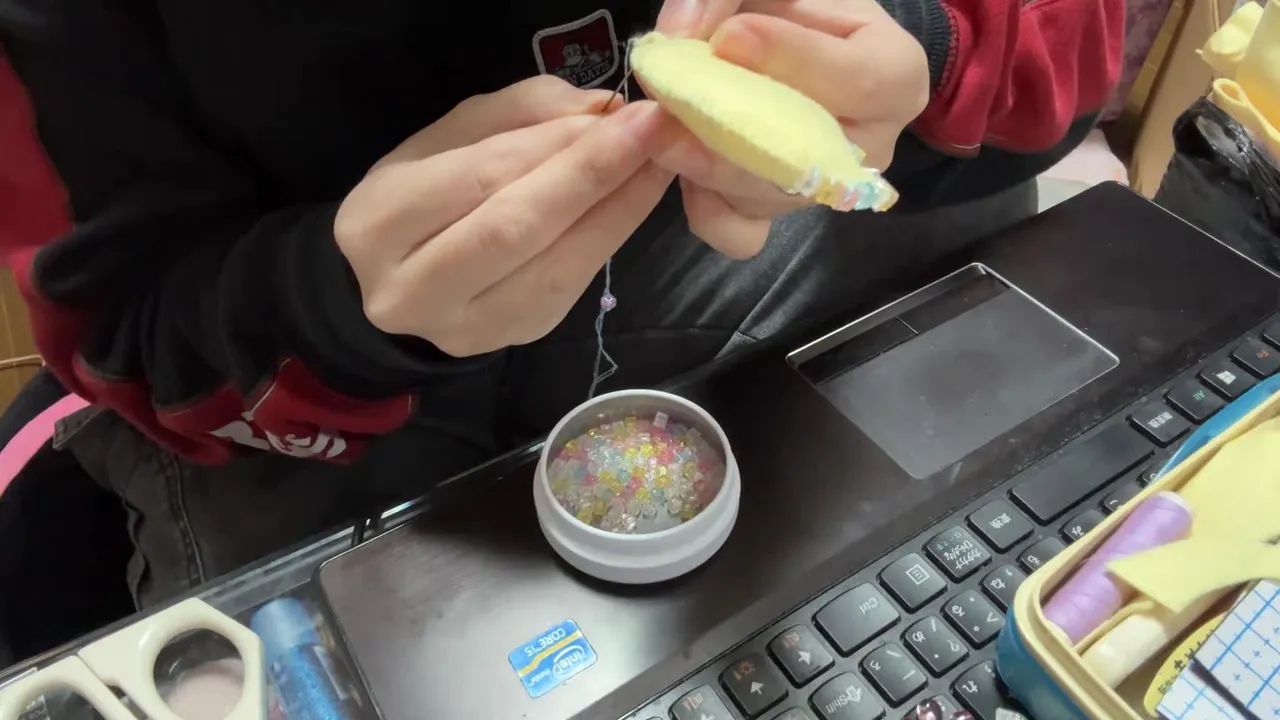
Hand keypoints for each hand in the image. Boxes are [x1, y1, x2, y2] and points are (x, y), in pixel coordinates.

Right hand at [335, 76, 675, 356]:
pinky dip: (609, 238)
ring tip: (658, 162)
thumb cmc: (418, 197)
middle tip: (653, 131)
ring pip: (553, 268)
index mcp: (380, 223)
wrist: (394, 282)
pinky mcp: (513, 339)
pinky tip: (636, 199)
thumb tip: (599, 109)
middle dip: (593, 174)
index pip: (479, 178)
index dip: (554, 145)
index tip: (620, 109)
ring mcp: (465, 328)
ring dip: (616, 210)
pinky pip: (570, 287)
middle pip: (516, 228)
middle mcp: (414, 289)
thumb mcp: (446, 137)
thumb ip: (517, 114)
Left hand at [653, 0, 929, 257]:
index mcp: (895, 77)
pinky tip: (681, 168)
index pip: (853, 80)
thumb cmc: (803, 14)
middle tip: (671, 104)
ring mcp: (821, 192)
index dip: (789, 61)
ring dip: (703, 167)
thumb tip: (681, 32)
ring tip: (659, 129)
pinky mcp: (774, 216)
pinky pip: (737, 231)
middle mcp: (869, 149)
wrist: (804, 52)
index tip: (730, 38)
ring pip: (762, 196)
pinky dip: (703, 205)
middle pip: (804, 156)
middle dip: (729, 131)